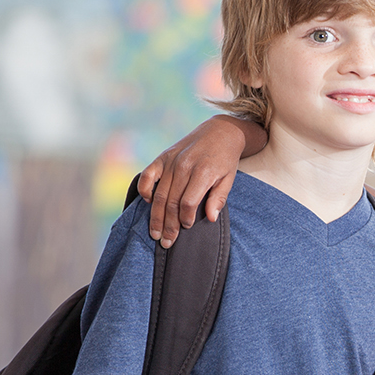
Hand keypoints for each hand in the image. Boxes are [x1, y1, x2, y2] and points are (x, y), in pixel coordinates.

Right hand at [136, 114, 264, 247]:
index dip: (186, 217)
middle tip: (166, 242)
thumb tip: (210, 218)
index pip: (188, 202)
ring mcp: (170, 161)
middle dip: (168, 224)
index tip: (187, 227)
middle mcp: (183, 166)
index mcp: (202, 172)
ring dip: (155, 215)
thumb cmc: (226, 159)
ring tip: (154, 232)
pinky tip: (148, 203)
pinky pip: (148, 175)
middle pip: (171, 201)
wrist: (220, 132)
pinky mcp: (162, 157)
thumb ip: (219, 198)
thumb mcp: (229, 178)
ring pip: (159, 194)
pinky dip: (145, 189)